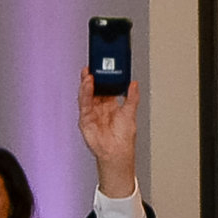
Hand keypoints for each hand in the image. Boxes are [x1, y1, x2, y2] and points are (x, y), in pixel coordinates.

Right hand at [85, 77, 142, 193]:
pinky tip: (87, 85)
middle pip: (94, 89)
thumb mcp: (131, 112)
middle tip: (94, 66)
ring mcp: (91, 113)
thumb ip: (131, 97)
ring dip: (87, 84)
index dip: (105, 77)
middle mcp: (99, 108)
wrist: (117, 152)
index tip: (105, 67)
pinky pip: (84, 104)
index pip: (106, 87)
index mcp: (110, 105)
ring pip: (87, 95)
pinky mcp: (85, 119)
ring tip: (89, 74)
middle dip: (93, 78)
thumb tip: (134, 84)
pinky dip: (85, 94)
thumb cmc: (123, 138)